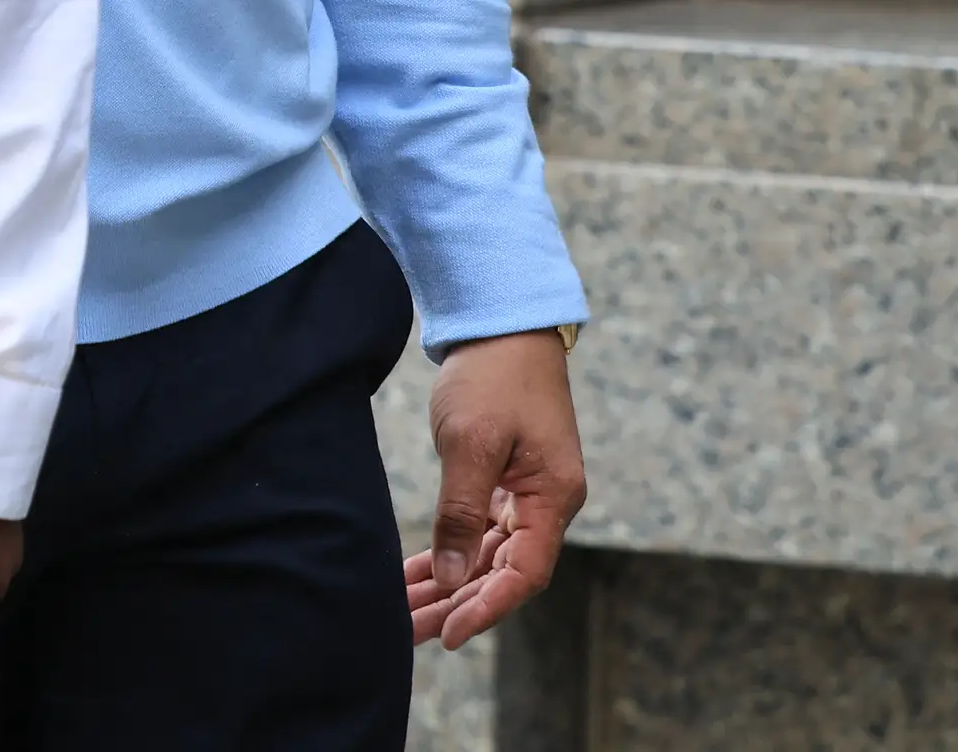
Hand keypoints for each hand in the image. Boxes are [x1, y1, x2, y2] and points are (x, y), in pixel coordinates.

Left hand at [401, 330, 586, 650]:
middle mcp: (546, 502)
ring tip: (404, 616)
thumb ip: (462, 511)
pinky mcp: (505, 481)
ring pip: (487, 556)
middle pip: (503, 572)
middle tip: (409, 634)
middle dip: (457, 605)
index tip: (450, 634)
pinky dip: (448, 552)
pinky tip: (415, 577)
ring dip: (448, 585)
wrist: (502, 323)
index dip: (487, 607)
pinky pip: (478, 531)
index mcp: (553, 496)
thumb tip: (451, 576)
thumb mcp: (471, 442)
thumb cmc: (493, 375)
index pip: (524, 573)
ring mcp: (527, 493)